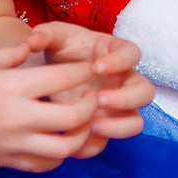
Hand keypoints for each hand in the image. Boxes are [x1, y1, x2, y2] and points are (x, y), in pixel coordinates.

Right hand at [0, 43, 103, 172]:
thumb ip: (13, 53)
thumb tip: (35, 44)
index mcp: (13, 86)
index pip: (63, 79)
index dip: (83, 71)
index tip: (88, 68)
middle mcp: (19, 118)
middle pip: (73, 118)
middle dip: (91, 107)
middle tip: (92, 97)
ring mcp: (14, 144)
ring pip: (65, 149)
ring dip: (80, 135)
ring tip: (81, 123)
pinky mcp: (9, 161)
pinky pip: (45, 165)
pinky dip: (59, 156)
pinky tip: (58, 141)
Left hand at [25, 22, 149, 154]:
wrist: (52, 74)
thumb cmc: (62, 50)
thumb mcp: (54, 38)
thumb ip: (44, 35)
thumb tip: (32, 41)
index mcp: (115, 53)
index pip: (132, 54)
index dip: (120, 61)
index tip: (98, 67)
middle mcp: (123, 82)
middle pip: (145, 92)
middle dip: (126, 98)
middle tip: (99, 100)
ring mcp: (117, 108)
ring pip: (135, 122)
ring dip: (119, 127)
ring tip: (91, 125)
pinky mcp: (103, 127)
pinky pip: (108, 141)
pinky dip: (95, 143)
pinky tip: (75, 140)